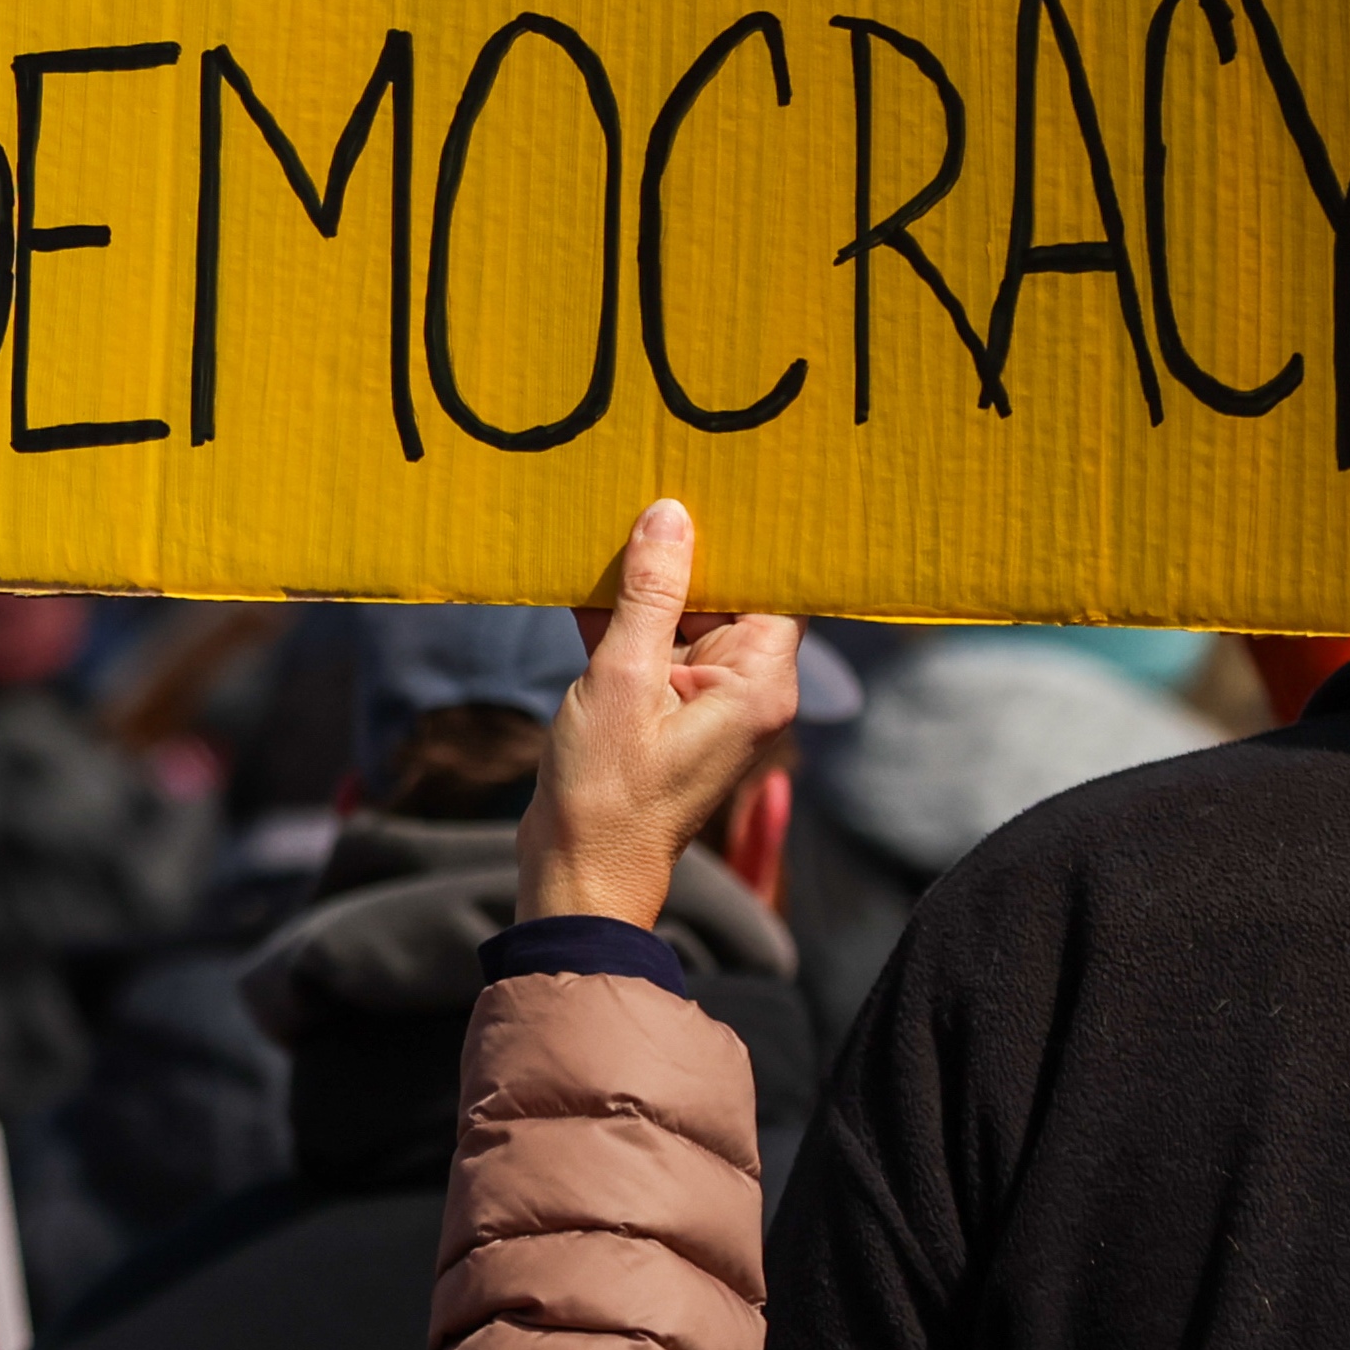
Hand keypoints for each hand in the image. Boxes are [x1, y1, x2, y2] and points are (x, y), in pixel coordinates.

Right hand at [517, 499, 801, 930]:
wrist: (576, 873)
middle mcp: (741, 688)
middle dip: (685, 547)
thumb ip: (649, 595)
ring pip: (680, 614)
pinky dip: (618, 615)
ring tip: (608, 512)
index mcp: (757, 684)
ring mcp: (699, 699)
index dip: (748, 536)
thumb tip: (670, 515)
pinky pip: (649, 643)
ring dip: (641, 579)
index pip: (773, 587)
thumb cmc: (609, 793)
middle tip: (651, 476)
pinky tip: (578, 571)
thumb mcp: (624, 677)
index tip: (722, 479)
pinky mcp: (659, 707)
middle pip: (726, 593)